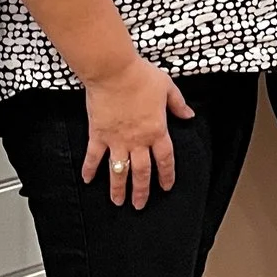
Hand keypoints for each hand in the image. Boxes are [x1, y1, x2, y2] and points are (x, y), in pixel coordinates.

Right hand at [83, 54, 193, 208]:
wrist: (114, 71)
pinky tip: (87, 180)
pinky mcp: (98, 135)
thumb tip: (189, 115)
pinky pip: (94, 157)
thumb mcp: (167, 87)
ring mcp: (117, 140)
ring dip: (118, 189)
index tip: (166, 187)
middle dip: (141, 191)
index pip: (165, 160)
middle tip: (139, 205)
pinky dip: (90, 170)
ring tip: (118, 202)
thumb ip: (178, 104)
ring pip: (119, 171)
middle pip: (142, 172)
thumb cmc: (140, 76)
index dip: (166, 175)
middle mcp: (138, 141)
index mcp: (157, 131)